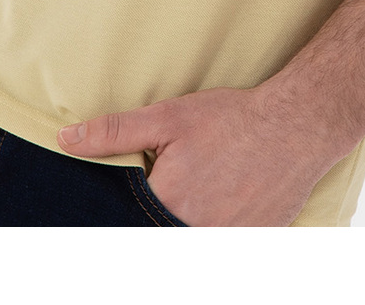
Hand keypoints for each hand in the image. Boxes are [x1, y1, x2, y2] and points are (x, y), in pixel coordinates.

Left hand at [57, 83, 342, 226]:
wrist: (297, 126)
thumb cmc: (232, 120)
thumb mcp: (169, 117)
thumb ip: (115, 132)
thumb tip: (67, 140)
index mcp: (168, 204)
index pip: (126, 228)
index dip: (120, 223)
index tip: (110, 223)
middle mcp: (195, 233)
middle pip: (157, 236)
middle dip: (152, 222)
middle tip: (174, 194)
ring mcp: (226, 244)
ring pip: (189, 243)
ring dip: (181, 226)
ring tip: (197, 199)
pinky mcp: (251, 246)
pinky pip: (221, 247)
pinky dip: (214, 229)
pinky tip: (219, 210)